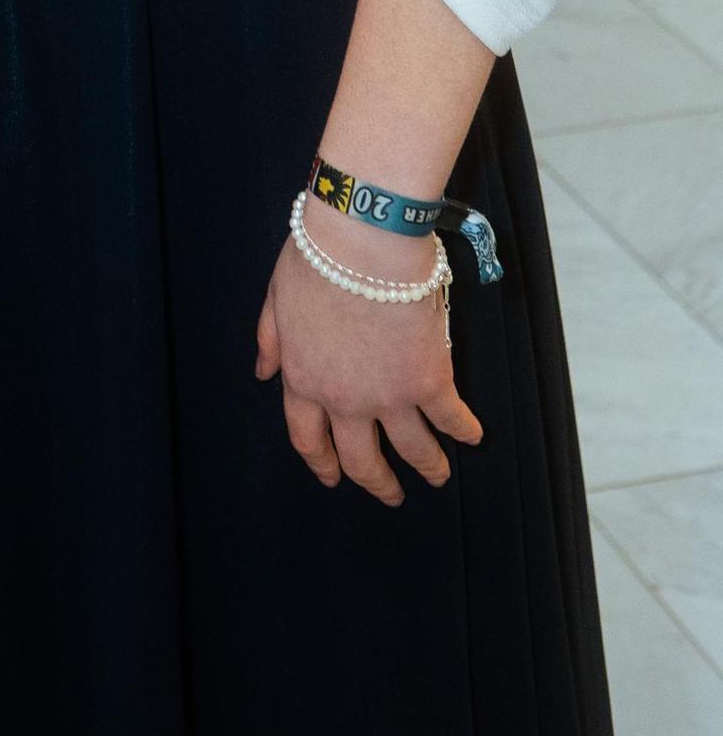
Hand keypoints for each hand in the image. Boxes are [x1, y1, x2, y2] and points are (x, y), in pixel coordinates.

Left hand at [256, 226, 482, 505]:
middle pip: (360, 459)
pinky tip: (473, 437)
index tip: (332, 476)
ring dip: (426, 467)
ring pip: (411, 450)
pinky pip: (450, 418)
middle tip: (391, 494)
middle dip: (376, 482)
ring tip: (437, 477)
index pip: (308, 437)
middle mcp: (345, 400)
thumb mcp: (276, 298)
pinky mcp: (430, 381)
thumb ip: (270, 341)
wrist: (364, 240)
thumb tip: (264, 374)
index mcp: (303, 380)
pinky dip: (464, 431)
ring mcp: (389, 395)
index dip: (321, 462)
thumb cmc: (317, 258)